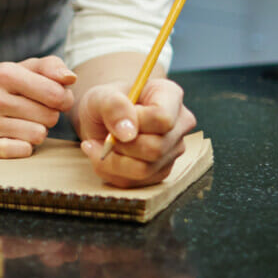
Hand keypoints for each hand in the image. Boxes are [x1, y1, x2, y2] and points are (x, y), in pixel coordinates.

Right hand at [0, 56, 76, 157]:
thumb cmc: (2, 86)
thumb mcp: (24, 68)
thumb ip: (51, 66)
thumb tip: (70, 79)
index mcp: (4, 74)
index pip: (56, 94)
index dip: (63, 99)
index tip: (55, 99)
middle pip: (49, 117)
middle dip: (48, 115)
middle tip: (35, 112)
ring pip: (38, 135)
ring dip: (37, 131)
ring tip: (24, 123)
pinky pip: (21, 151)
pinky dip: (24, 147)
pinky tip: (16, 138)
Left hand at [74, 76, 195, 186]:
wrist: (101, 118)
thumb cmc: (105, 102)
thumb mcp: (100, 96)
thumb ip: (113, 106)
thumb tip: (127, 133)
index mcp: (170, 96)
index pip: (163, 119)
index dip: (136, 123)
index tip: (115, 118)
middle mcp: (179, 125)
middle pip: (155, 148)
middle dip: (121, 145)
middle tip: (104, 135)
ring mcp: (172, 151)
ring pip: (144, 169)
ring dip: (112, 161)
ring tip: (98, 145)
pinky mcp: (160, 171)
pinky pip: (135, 182)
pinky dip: (111, 171)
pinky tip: (104, 155)